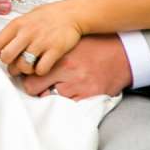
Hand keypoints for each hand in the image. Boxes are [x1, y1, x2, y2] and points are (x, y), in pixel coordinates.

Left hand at [0, 3, 80, 79]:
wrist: (73, 13)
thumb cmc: (48, 16)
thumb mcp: (26, 17)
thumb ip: (13, 31)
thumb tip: (0, 46)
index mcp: (17, 25)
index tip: (0, 56)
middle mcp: (27, 33)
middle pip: (6, 57)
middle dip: (10, 64)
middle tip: (16, 64)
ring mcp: (41, 42)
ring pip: (23, 66)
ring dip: (25, 70)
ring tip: (30, 66)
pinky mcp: (55, 50)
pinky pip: (41, 69)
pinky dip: (40, 71)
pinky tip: (42, 65)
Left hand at [19, 34, 133, 99]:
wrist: (124, 54)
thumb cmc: (96, 47)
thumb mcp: (72, 43)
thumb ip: (51, 51)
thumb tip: (29, 58)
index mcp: (60, 56)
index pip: (28, 71)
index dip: (25, 74)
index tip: (26, 75)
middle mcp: (67, 71)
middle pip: (32, 87)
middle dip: (33, 88)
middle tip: (38, 85)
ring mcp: (78, 85)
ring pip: (49, 98)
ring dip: (51, 96)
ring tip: (59, 88)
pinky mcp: (89, 97)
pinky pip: (67, 106)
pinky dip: (66, 103)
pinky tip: (72, 93)